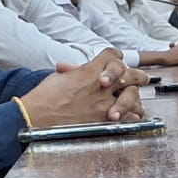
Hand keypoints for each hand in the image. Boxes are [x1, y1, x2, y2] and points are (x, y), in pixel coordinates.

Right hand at [20, 49, 148, 125]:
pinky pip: (128, 118)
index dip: (116, 57)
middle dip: (136, 75)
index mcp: (89, 71)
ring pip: (132, 96)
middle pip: (128, 73)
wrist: (36, 117)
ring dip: (135, 98)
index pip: (113, 55)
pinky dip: (131, 117)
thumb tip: (73, 69)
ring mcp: (104, 104)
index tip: (117, 61)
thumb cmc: (43, 98)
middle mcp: (100, 86)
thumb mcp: (59, 76)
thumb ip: (74, 72)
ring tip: (137, 101)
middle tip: (141, 78)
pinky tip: (132, 117)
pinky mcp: (104, 121)